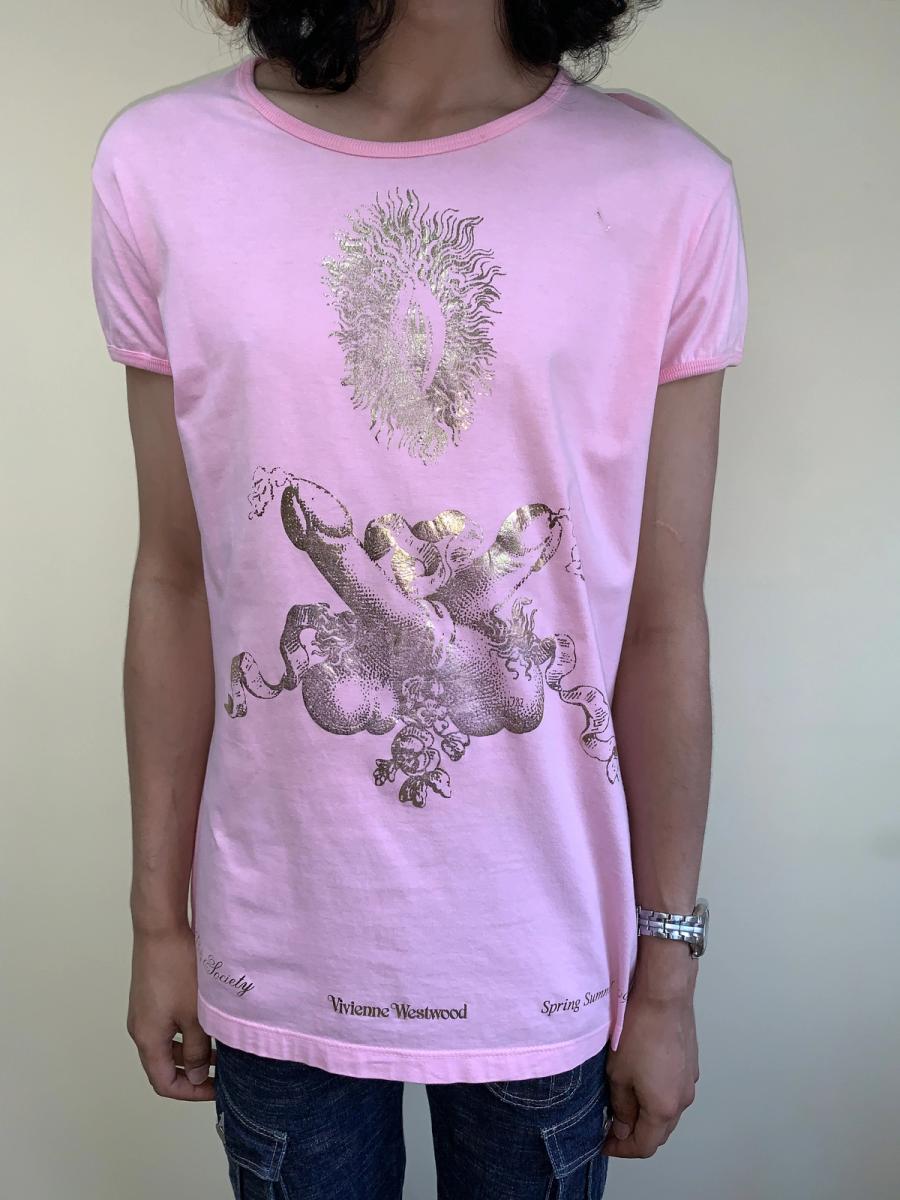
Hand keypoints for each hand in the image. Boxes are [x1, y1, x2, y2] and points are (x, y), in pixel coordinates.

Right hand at [127, 925, 214, 1100]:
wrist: (160, 929)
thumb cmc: (178, 971)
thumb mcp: (194, 1016)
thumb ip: (195, 1050)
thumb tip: (194, 1076)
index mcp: (147, 1040)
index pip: (164, 1083)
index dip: (191, 1092)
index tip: (217, 1088)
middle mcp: (139, 1029)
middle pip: (163, 1065)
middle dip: (192, 1072)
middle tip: (222, 1070)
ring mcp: (143, 1011)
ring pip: (166, 1044)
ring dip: (189, 1051)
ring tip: (219, 1047)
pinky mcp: (149, 995)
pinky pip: (165, 1025)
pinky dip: (184, 1032)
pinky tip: (206, 1022)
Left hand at [601, 949, 698, 1157]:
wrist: (664, 996)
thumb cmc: (638, 1033)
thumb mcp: (618, 1075)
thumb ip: (621, 1107)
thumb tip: (623, 1128)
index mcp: (663, 1109)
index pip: (644, 1145)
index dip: (622, 1149)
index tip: (605, 1144)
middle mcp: (683, 1100)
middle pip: (659, 1132)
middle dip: (635, 1134)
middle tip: (611, 1126)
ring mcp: (690, 1081)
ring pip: (668, 1111)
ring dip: (648, 1114)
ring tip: (624, 1103)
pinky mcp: (690, 1064)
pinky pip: (674, 1090)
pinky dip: (658, 1096)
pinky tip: (642, 1080)